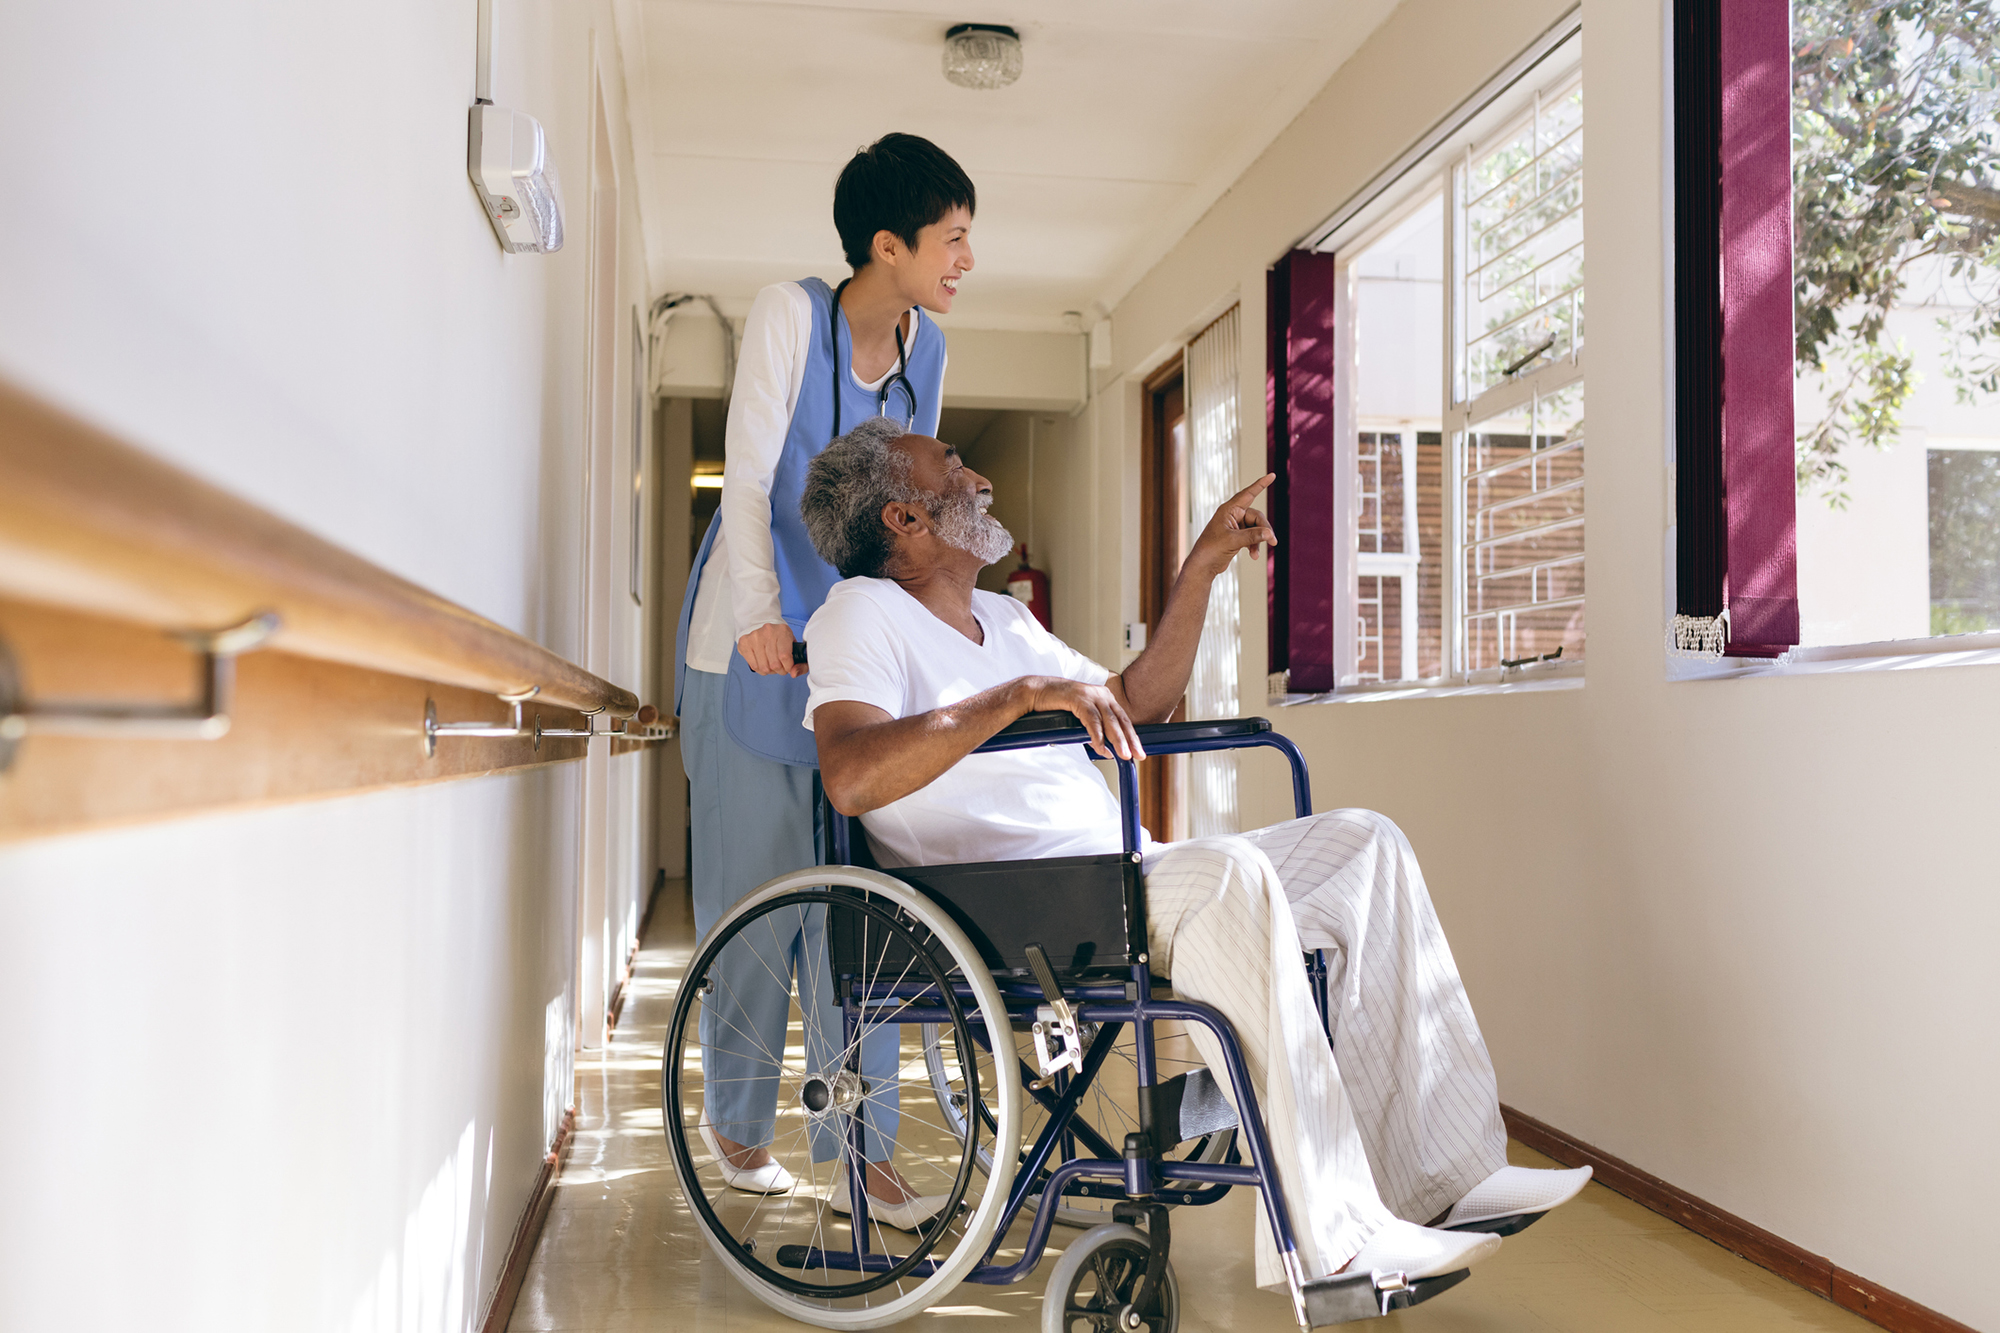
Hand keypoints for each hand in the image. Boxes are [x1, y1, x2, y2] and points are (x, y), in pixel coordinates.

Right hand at [738, 622, 803, 676]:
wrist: (765, 630)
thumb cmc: (781, 640)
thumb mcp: (795, 648)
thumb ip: (801, 663)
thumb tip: (794, 673)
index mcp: (783, 631)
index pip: (785, 656)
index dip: (788, 667)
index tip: (788, 667)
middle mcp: (767, 631)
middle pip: (774, 664)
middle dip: (779, 670)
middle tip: (780, 667)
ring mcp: (754, 637)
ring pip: (763, 667)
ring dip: (769, 671)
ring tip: (771, 664)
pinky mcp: (744, 642)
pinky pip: (753, 666)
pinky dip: (760, 669)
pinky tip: (763, 662)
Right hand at [1021, 677, 1145, 761]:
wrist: (1037, 692)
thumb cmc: (1058, 707)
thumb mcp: (1082, 718)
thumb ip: (1096, 730)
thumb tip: (1106, 750)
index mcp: (1106, 698)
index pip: (1123, 720)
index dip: (1132, 737)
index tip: (1139, 753)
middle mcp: (1102, 694)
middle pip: (1120, 721)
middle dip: (1130, 741)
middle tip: (1137, 756)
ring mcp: (1091, 695)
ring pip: (1109, 721)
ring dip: (1117, 740)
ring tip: (1123, 755)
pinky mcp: (1079, 697)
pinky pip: (1092, 719)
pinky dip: (1097, 735)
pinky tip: (1100, 747)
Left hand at [1187, 473, 1277, 578]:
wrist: (1203, 565)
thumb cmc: (1212, 549)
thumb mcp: (1233, 541)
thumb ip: (1253, 536)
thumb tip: (1269, 533)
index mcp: (1228, 510)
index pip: (1248, 494)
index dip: (1260, 484)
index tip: (1272, 475)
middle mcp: (1232, 515)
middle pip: (1256, 517)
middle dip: (1264, 529)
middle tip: (1272, 541)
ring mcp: (1235, 526)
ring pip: (1256, 528)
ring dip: (1259, 540)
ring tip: (1258, 554)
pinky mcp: (1237, 537)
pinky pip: (1252, 537)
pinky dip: (1254, 545)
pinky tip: (1254, 556)